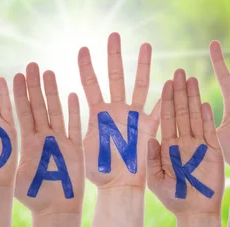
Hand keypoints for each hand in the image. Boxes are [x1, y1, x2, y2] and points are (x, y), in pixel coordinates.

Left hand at [13, 63, 84, 214]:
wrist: (56, 211)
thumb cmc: (33, 196)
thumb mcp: (12, 175)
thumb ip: (0, 159)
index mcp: (28, 142)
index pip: (21, 113)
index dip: (18, 94)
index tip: (13, 75)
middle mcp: (44, 138)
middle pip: (38, 107)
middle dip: (35, 86)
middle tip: (31, 65)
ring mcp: (60, 142)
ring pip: (56, 112)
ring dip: (52, 92)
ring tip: (48, 72)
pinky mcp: (74, 150)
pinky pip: (74, 128)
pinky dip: (73, 112)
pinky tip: (72, 94)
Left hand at [78, 33, 159, 188]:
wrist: (118, 188)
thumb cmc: (96, 173)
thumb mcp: (78, 151)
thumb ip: (73, 133)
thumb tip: (58, 116)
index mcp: (97, 114)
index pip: (90, 84)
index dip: (86, 67)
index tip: (82, 48)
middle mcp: (116, 111)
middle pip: (115, 77)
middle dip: (114, 56)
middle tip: (114, 35)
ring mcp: (133, 117)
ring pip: (139, 85)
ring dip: (143, 65)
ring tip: (146, 44)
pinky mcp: (149, 128)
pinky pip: (159, 109)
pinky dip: (165, 95)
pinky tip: (171, 79)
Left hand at [147, 70, 224, 214]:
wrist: (194, 212)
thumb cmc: (172, 198)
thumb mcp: (155, 179)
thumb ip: (152, 160)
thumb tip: (150, 140)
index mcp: (167, 146)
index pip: (166, 118)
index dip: (166, 100)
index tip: (165, 83)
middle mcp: (182, 141)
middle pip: (180, 111)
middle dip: (179, 92)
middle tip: (179, 71)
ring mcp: (198, 145)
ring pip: (194, 116)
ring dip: (193, 98)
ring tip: (191, 79)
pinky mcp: (213, 151)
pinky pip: (209, 131)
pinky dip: (206, 117)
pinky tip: (204, 102)